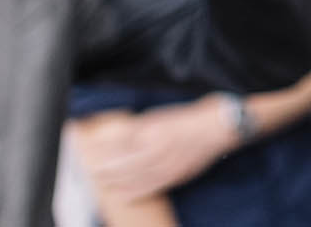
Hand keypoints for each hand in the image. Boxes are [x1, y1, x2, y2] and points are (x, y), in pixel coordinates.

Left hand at [74, 99, 238, 202]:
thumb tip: (123, 133)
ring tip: (101, 183)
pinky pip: (152, 187)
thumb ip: (144, 126)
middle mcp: (158, 150)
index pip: (120, 144)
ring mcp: (167, 165)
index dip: (104, 150)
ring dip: (116, 181)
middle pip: (124, 163)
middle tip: (90, 170)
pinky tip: (124, 195)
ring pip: (135, 177)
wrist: (220, 127)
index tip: (90, 151)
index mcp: (154, 131)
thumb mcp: (164, 115)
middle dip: (106, 168)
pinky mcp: (176, 175)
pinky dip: (136, 192)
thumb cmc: (193, 117)